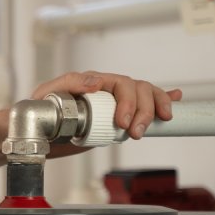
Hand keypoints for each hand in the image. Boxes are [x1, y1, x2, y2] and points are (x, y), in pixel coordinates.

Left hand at [31, 71, 182, 139]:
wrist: (38, 132)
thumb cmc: (42, 109)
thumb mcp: (48, 93)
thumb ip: (69, 82)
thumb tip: (96, 82)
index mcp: (94, 81)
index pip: (122, 84)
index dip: (128, 102)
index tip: (123, 123)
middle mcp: (108, 89)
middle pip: (139, 90)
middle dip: (143, 111)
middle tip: (135, 133)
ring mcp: (115, 102)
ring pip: (146, 96)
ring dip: (155, 110)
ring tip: (150, 128)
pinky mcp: (118, 116)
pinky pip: (144, 103)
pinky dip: (164, 98)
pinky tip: (176, 98)